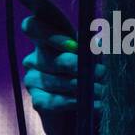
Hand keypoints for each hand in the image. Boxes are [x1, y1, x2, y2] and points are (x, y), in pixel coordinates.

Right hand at [20, 15, 104, 134]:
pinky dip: (74, 102)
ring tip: (102, 90)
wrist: (89, 108)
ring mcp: (33, 80)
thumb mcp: (94, 56)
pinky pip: (53, 101)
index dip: (49, 35)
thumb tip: (96, 41)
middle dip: (77, 66)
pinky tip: (94, 104)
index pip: (32, 26)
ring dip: (81, 86)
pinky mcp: (37, 101)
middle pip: (50, 58)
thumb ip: (91, 46)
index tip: (73, 46)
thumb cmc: (92, 74)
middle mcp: (35, 58)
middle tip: (101, 73)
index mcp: (46, 39)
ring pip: (53, 81)